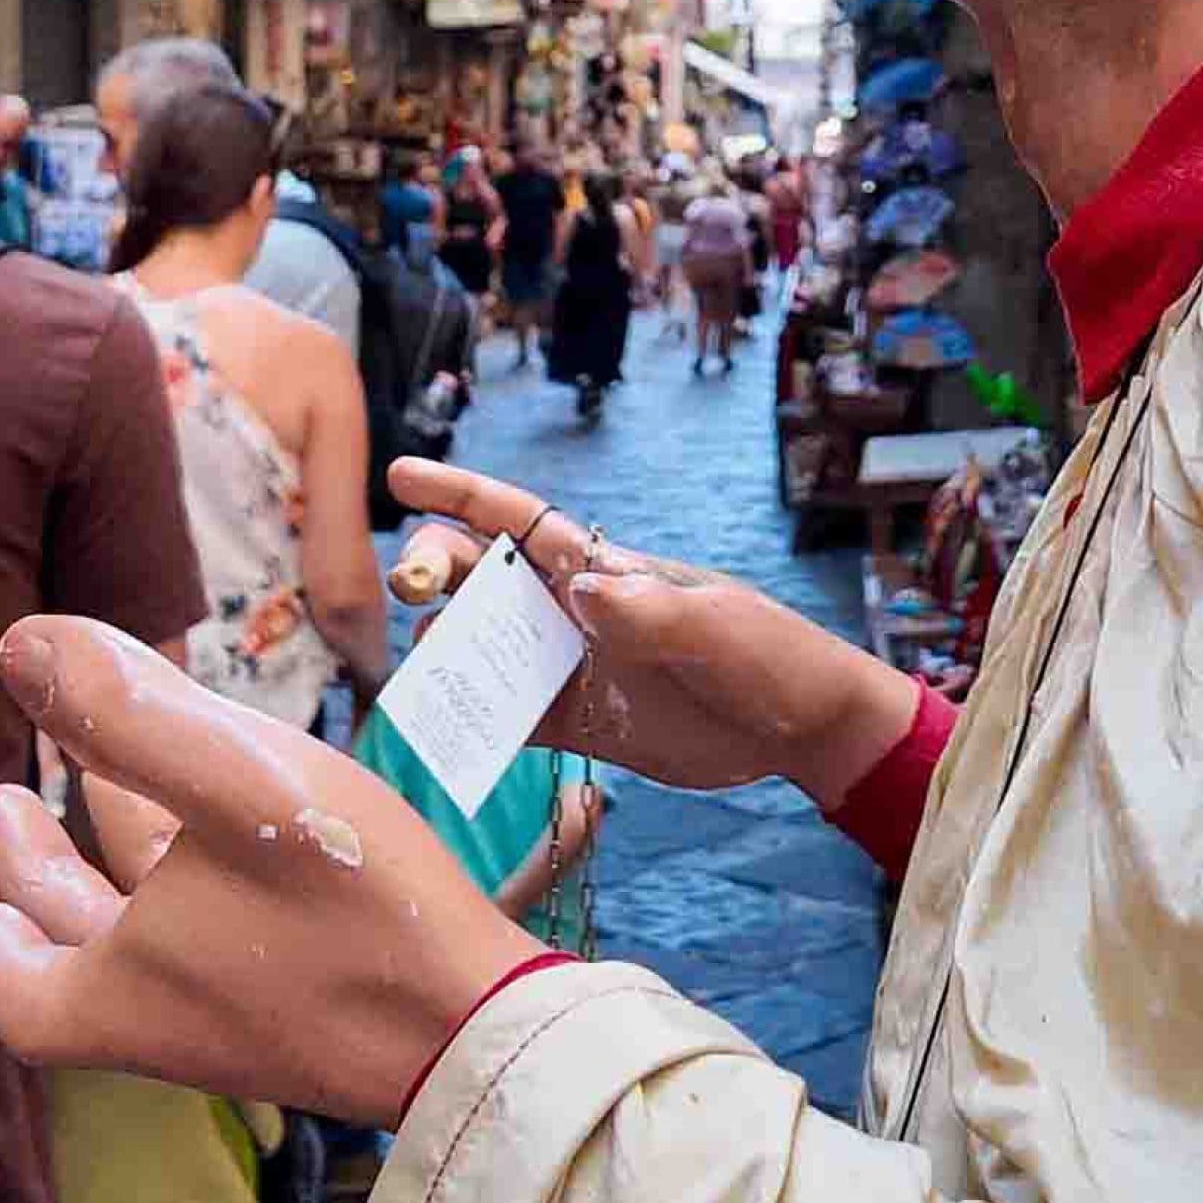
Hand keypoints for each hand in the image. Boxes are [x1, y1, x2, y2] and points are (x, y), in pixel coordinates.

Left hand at [0, 620, 532, 1128]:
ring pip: (125, 923)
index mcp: (102, 989)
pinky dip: (171, 858)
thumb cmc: (353, 912)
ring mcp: (215, 1004)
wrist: (473, 1025)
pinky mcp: (278, 990)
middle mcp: (146, 1008)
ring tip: (80, 778)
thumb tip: (20, 642)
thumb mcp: (238, 786)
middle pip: (45, 939)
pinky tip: (207, 803)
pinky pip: (192, 921)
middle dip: (13, 867)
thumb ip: (127, 710)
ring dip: (94, 849)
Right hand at [386, 459, 917, 808]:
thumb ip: (650, 613)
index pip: (519, 521)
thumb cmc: (769, 657)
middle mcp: (579, 609)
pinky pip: (511, 713)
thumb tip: (580, 590)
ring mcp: (576, 664)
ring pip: (486, 642)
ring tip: (417, 660)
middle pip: (486, 575)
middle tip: (410, 586)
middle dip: (436, 567)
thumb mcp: (716, 629)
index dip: (459, 495)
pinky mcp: (582, 722)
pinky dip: (474, 715)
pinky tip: (442, 724)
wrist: (802, 727)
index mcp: (608, 569)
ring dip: (444, 644)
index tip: (400, 475)